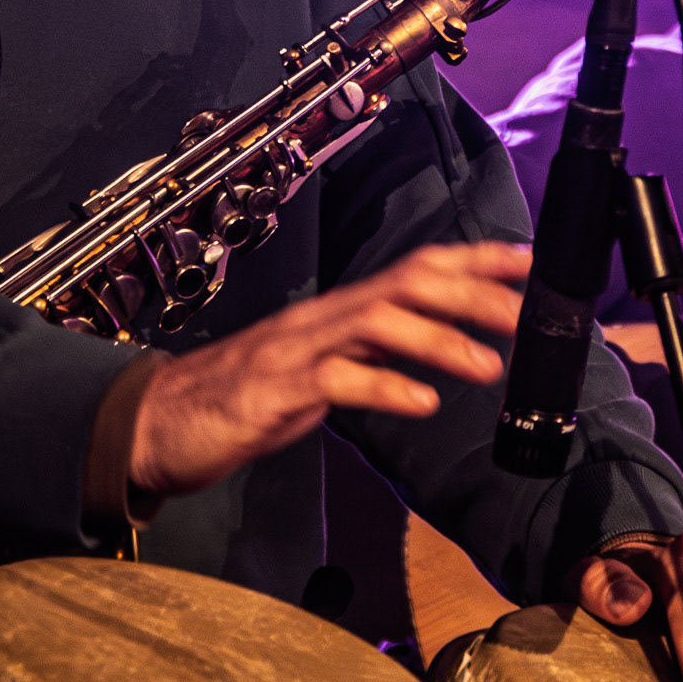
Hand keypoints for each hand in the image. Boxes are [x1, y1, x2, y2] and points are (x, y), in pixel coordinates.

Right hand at [128, 242, 526, 497]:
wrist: (157, 420)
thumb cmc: (241, 397)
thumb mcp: (320, 369)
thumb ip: (372, 354)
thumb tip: (435, 349)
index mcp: (336, 312)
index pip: (415, 269)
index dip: (472, 261)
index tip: (525, 261)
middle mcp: (321, 319)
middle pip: (405, 283)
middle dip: (469, 291)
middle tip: (521, 311)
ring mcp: (296, 350)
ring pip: (376, 322)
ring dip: (438, 339)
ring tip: (486, 365)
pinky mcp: (273, 391)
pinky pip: (336, 381)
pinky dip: (384, 387)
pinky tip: (422, 401)